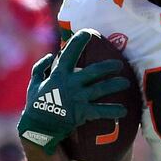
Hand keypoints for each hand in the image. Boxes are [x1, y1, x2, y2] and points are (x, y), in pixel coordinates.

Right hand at [16, 30, 131, 154]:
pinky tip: (124, 110)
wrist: (38, 127)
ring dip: (115, 85)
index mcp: (59, 74)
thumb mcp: (34, 83)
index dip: (78, 41)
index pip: (69, 53)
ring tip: (126, 83)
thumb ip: (40, 68)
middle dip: (108, 66)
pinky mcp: (82, 112)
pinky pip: (101, 111)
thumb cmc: (36, 105)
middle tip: (119, 65)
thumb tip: (50, 55)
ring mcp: (78, 98)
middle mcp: (71, 84)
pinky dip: (113, 111)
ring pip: (101, 89)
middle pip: (94, 71)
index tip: (87, 32)